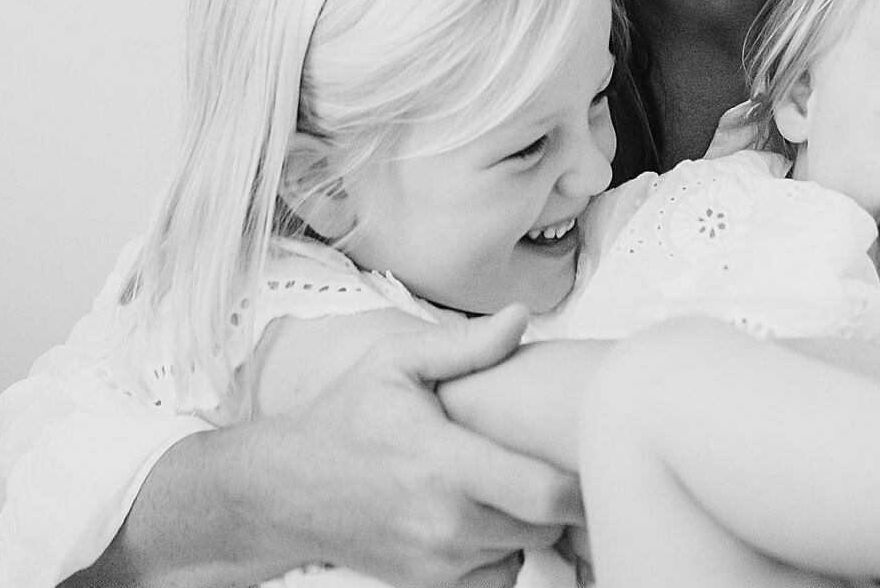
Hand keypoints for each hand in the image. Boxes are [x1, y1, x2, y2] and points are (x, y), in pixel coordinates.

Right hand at [256, 305, 583, 587]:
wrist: (286, 489)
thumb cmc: (344, 421)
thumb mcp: (395, 363)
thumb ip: (465, 345)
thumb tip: (519, 318)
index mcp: (444, 464)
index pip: (544, 495)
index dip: (581, 484)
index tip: (593, 456)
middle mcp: (445, 522)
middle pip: (544, 527)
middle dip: (559, 499)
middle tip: (557, 460)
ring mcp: (438, 560)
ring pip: (523, 551)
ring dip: (531, 524)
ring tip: (517, 482)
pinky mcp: (430, 583)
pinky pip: (496, 574)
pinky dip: (503, 550)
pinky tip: (489, 513)